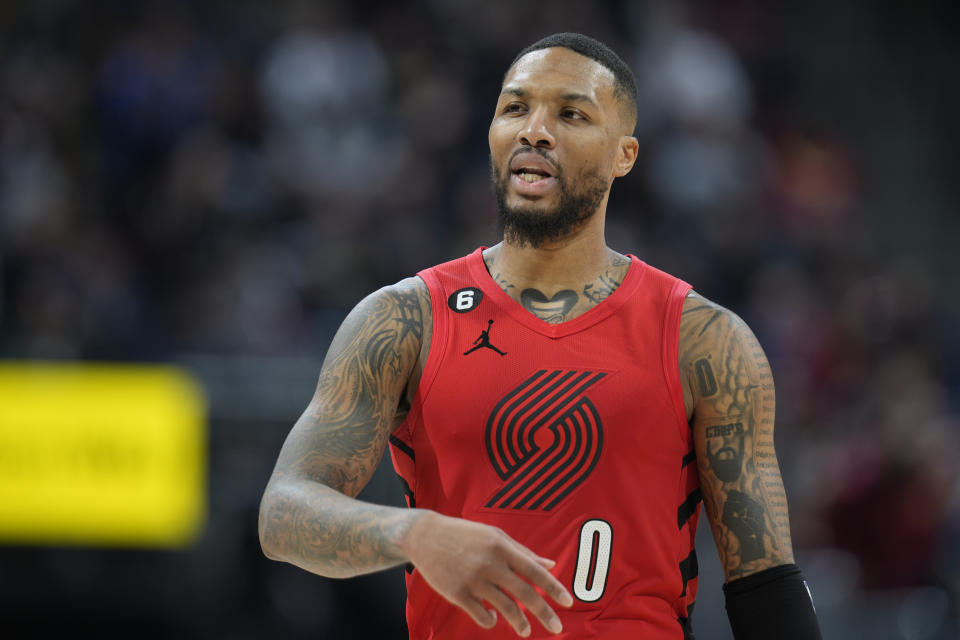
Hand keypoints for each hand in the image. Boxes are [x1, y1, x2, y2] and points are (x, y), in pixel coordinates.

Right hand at [401, 510, 573, 636]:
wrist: (426, 535)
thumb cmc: (465, 535)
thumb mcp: (495, 536)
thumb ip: (523, 552)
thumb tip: (550, 564)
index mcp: (502, 547)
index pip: (534, 570)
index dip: (553, 587)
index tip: (569, 602)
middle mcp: (490, 563)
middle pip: (524, 592)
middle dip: (544, 612)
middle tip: (558, 628)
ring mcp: (473, 579)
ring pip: (504, 607)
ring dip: (519, 622)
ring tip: (526, 632)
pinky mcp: (457, 592)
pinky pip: (480, 614)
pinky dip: (490, 620)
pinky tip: (493, 619)